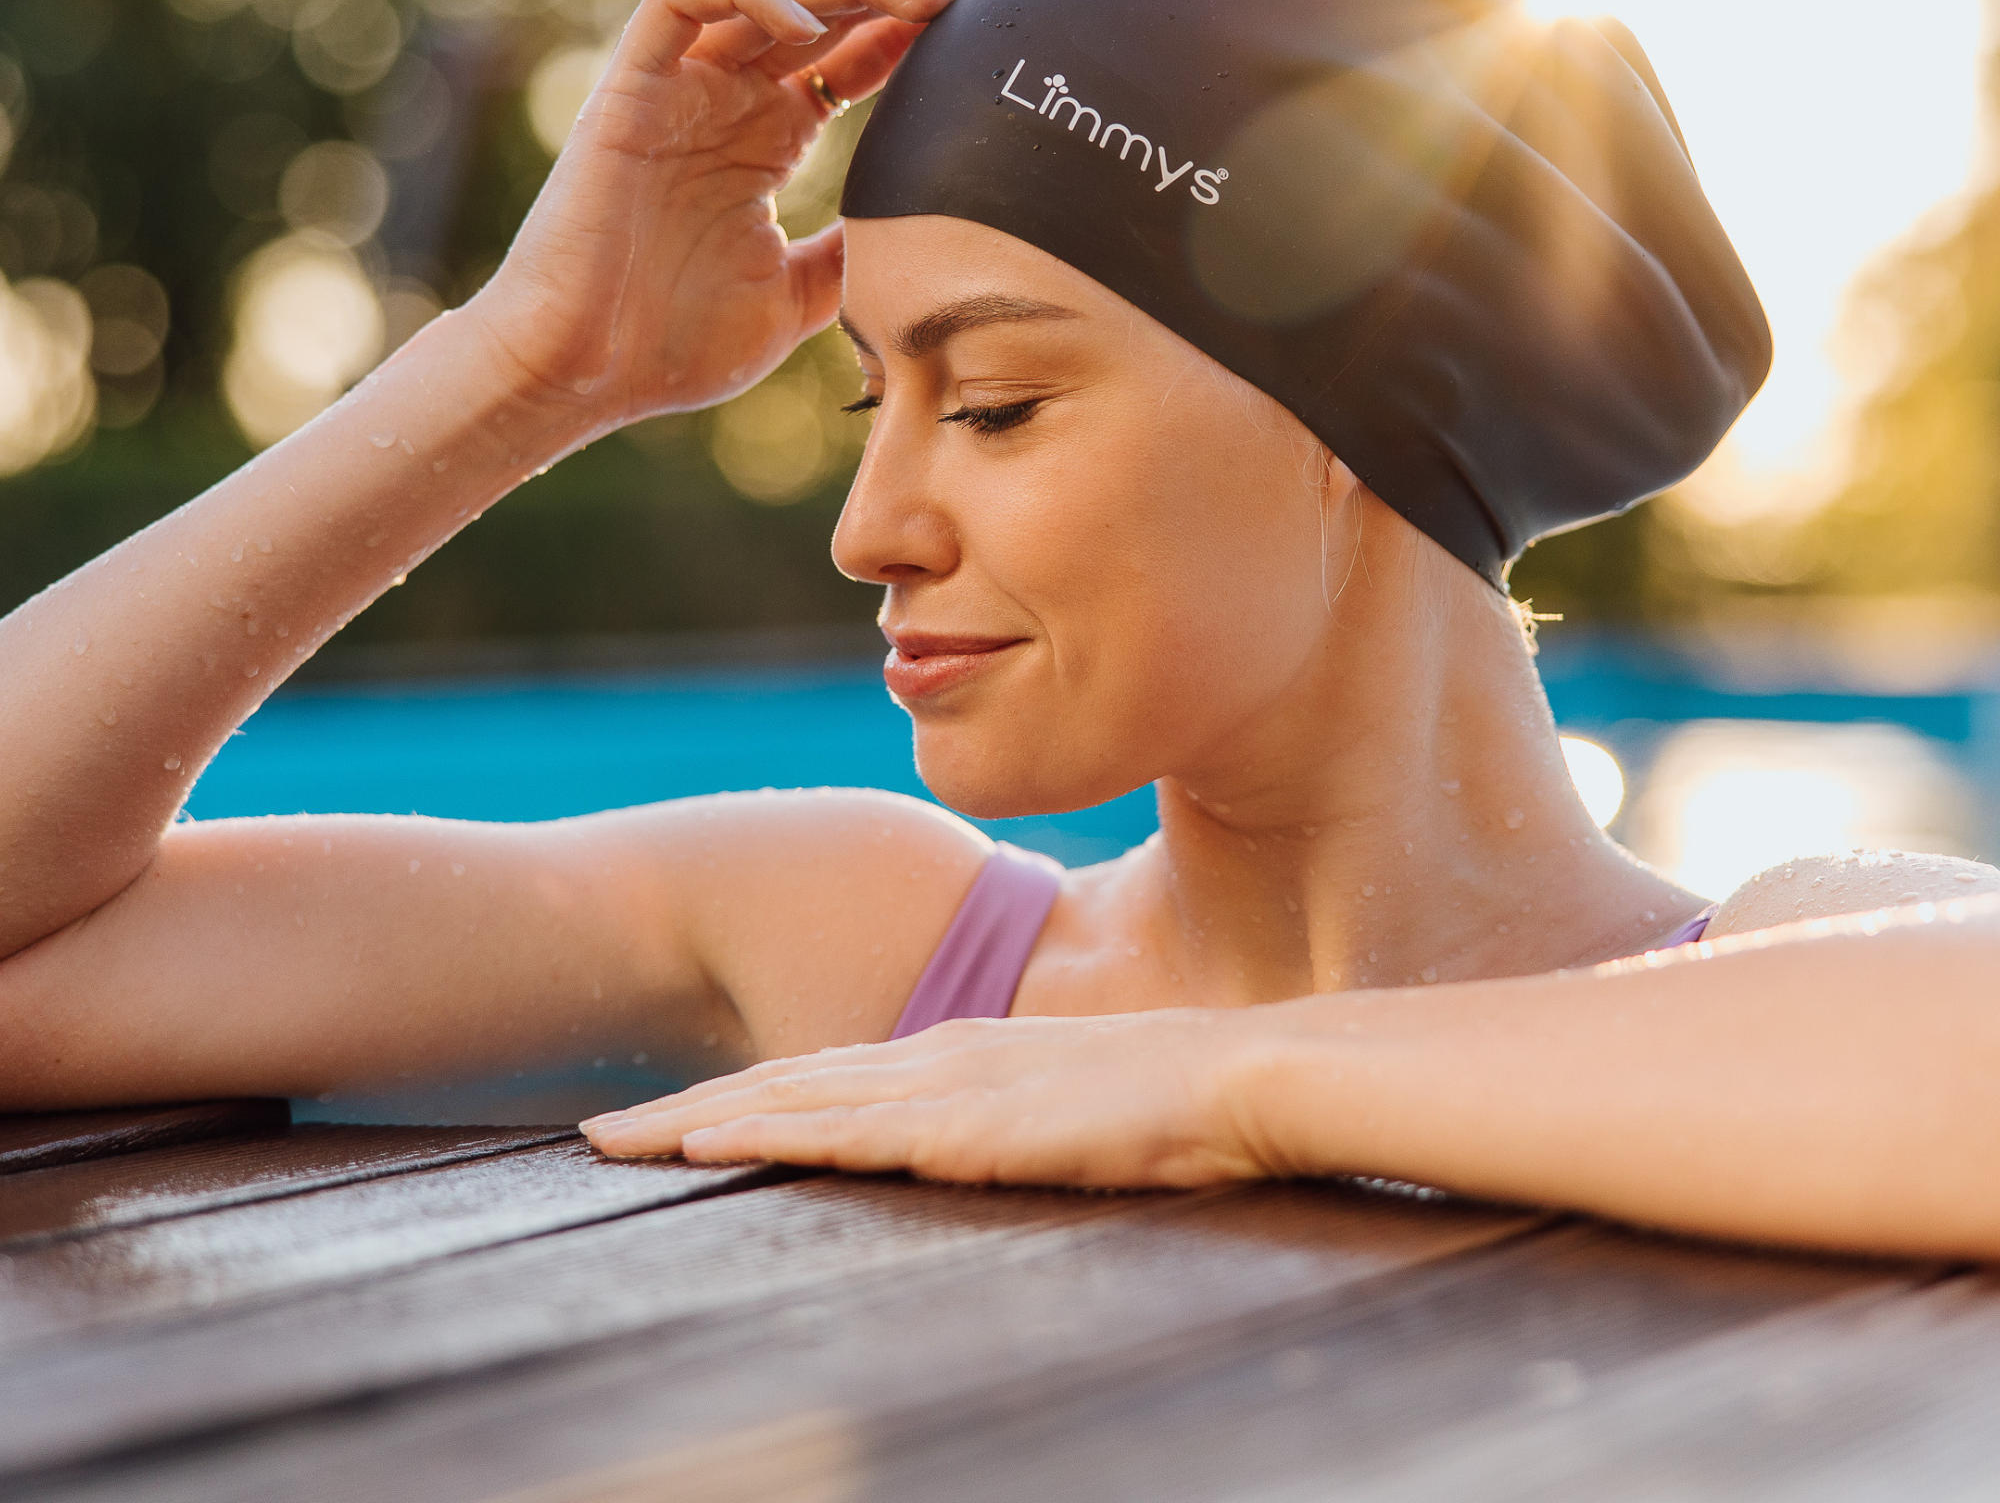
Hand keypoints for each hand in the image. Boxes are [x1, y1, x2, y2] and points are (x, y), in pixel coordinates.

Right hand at [472, 0, 1014, 431]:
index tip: (1007, 9)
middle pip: (833, 4)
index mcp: (770, 138)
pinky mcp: (628, 87)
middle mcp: (729, 97)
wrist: (581, 378)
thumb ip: (856, 248)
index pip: (861, 52)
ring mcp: (679, 86)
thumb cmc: (674, 347)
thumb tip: (936, 228)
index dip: (928, 25)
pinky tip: (810, 18)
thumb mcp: (801, 295)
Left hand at [579, 1009, 1304, 1187]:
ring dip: (695, 1123)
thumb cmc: (1169, 1097)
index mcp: (952, 1049)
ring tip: (613, 1142)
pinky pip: (841, 1131)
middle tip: (594, 1134)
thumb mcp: (1069, 1102)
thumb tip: (980, 1141)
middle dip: (682, 1111)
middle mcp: (929, 1055)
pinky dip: (762, 1136)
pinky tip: (706, 1144)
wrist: (1233, 1070)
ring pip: (788, 1102)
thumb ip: (1014, 1113)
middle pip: (779, 1083)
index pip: (819, 1076)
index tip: (666, 1118)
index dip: (737, 1097)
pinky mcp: (961, 1123)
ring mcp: (940, 1084)